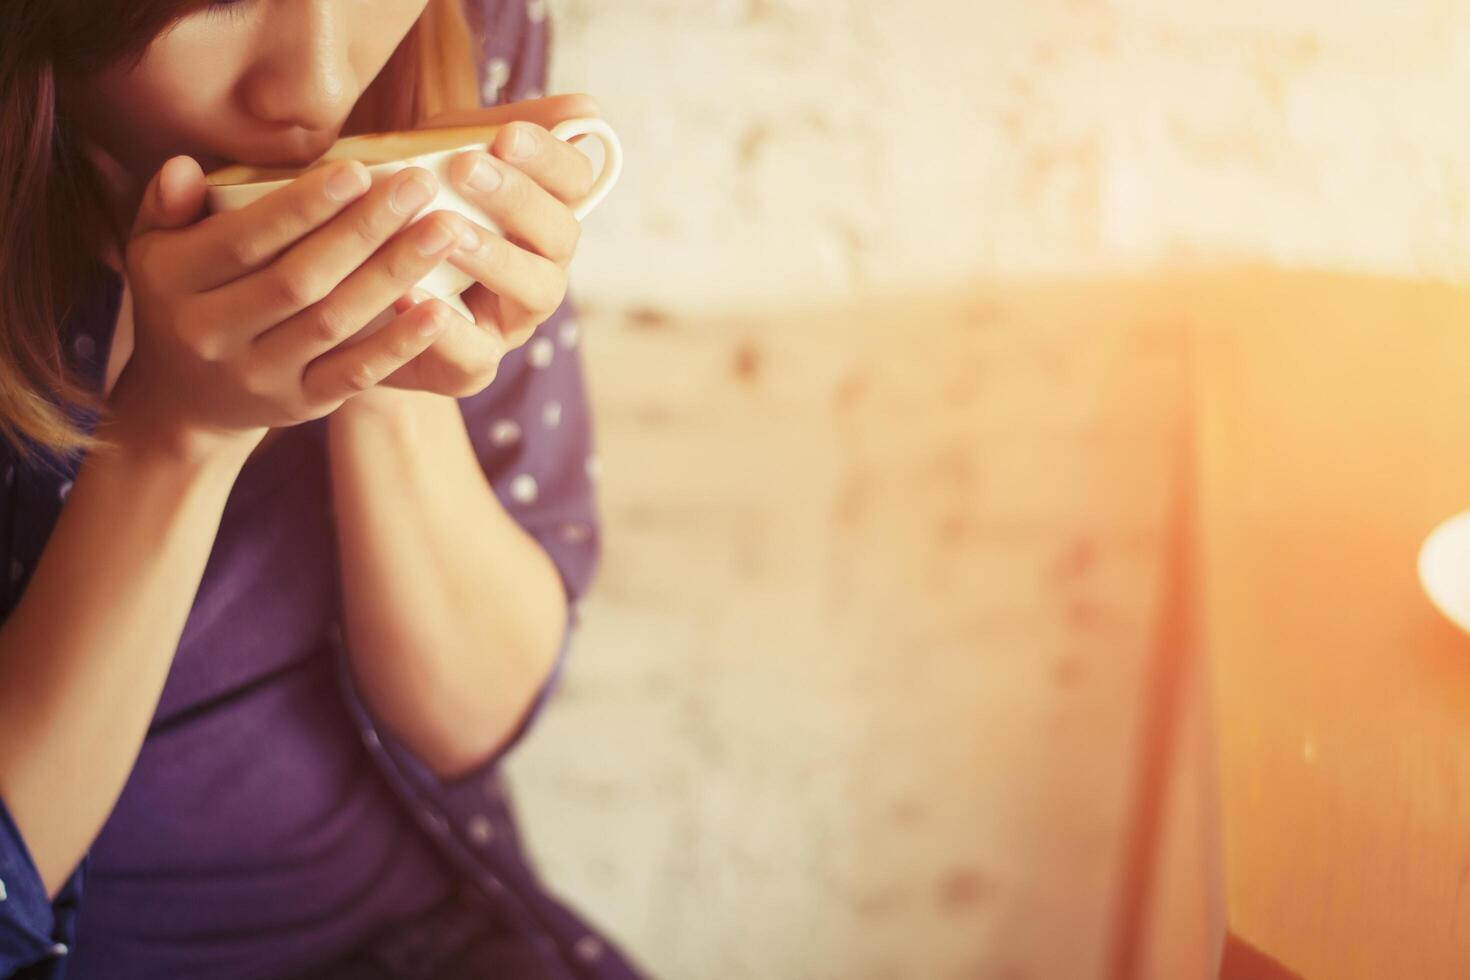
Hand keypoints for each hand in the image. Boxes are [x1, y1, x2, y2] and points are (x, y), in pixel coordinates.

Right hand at [112, 150, 482, 461]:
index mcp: (172, 282)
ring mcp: (260, 376)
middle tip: (420, 186)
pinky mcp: (301, 405)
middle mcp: (211, 334)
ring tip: (444, 232)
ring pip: (334, 322)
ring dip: (394, 274)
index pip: (244, 239)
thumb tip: (186, 167)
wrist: (185, 403)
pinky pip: (354, 374)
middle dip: (364, 230)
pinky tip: (440, 310)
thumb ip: (167, 206)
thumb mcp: (154, 249)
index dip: (302, 207)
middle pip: (299, 279)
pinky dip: (398, 343)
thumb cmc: (182, 300)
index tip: (359, 170)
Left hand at [373, 94, 599, 397]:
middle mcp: (542, 267)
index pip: (575, 181)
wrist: (338, 284)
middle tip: (467, 169)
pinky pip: (473, 354)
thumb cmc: (399, 210)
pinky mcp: (472, 367)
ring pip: (536, 291)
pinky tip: (406, 291)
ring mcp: (513, 321)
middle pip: (563, 235)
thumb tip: (584, 109)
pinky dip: (444, 328)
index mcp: (542, 212)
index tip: (506, 134)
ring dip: (495, 257)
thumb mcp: (440, 157)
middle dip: (518, 199)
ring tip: (447, 230)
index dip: (550, 157)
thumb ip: (496, 130)